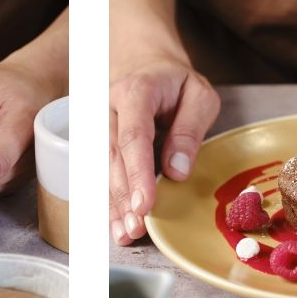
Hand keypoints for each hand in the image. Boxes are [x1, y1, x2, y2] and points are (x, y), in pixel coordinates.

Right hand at [110, 54, 219, 244]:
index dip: (138, 173)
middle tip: (136, 227)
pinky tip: (117, 224)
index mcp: (135, 92)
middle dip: (123, 196)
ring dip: (113, 204)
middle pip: (112, 157)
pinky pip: (100, 173)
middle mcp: (107, 110)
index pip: (133, 136)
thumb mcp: (199, 94)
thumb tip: (177, 170)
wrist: (145, 64)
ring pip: (101, 169)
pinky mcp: (97, 141)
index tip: (146, 203)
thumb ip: (190, 129)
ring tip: (126, 234)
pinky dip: (109, 200)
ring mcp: (98, 126)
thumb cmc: (176, 82)